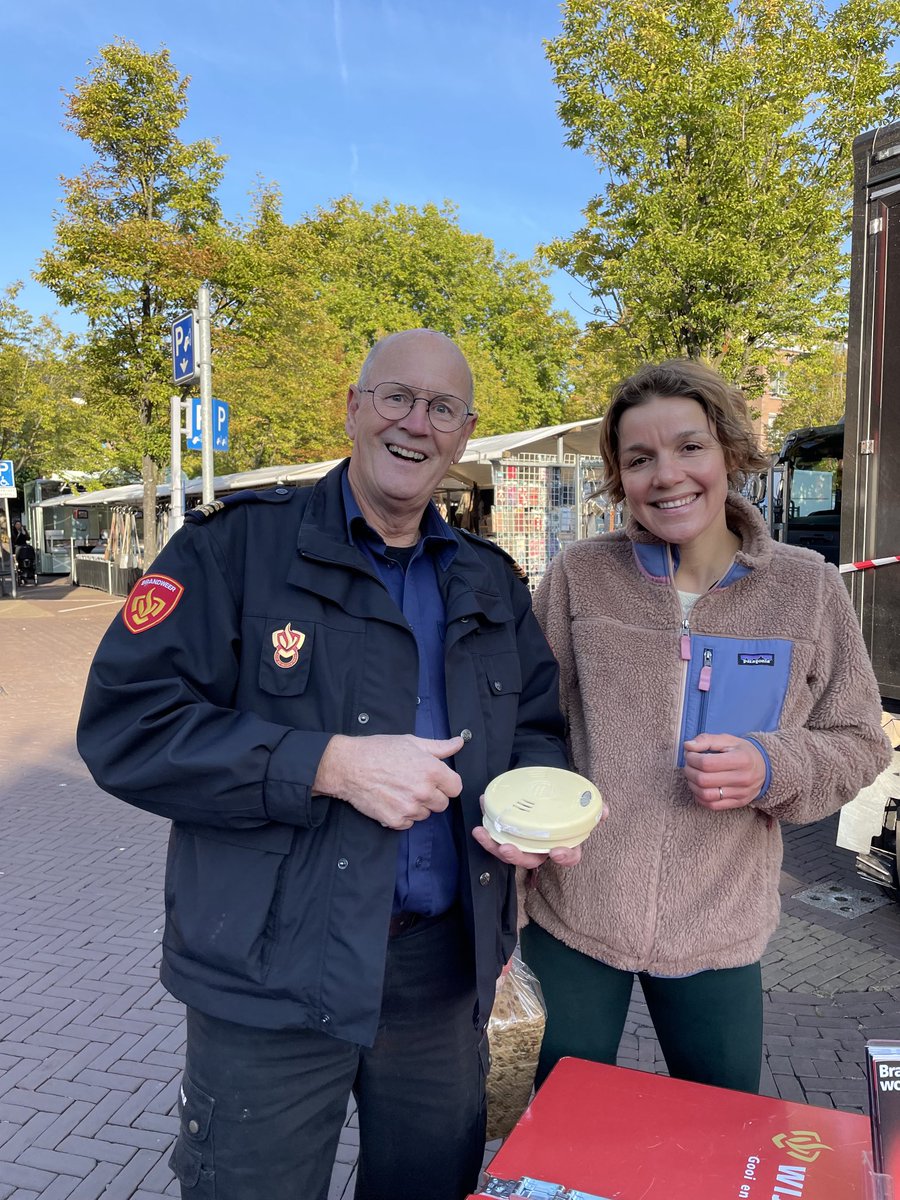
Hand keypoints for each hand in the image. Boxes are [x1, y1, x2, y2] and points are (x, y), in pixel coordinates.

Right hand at [314, 734, 463, 828]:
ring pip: (425, 814)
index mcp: (431, 770)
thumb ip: (439, 747)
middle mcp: (423, 791)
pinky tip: (391, 800)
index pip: (456, 788)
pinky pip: (408, 823)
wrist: (348, 766)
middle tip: (414, 784)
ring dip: (417, 806)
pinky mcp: (395, 820)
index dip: (446, 783)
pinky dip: (402, 815)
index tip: (436, 780)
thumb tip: (459, 742)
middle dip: (432, 796)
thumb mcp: (411, 742)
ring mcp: (409, 808)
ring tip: (400, 790)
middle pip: (442, 804)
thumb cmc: (378, 750)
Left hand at [469, 791, 605, 867]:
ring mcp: (524, 844)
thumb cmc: (567, 806)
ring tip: (481, 834)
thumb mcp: (582, 808)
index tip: (557, 852)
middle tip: (505, 848)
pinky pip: (497, 837)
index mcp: (564, 845)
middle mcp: (543, 849)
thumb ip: (593, 810)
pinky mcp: (509, 835)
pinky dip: (487, 830)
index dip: (564, 857)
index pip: (567, 857)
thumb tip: (604, 810)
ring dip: (493, 845)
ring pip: (509, 852)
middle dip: (517, 856)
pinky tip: (479, 820)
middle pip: (530, 859)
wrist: (551, 795)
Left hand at [682, 733, 766, 809]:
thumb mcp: (728, 740)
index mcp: (741, 759)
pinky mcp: (739, 803)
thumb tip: (688, 746)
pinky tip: (699, 788)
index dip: (692, 758)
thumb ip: (707, 740)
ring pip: (706, 795)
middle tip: (688, 765)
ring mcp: (741, 793)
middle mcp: (743, 778)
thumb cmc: (743, 752)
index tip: (690, 754)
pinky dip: (700, 797)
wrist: (765, 767)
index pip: (707, 763)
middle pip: (704, 780)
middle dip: (689, 771)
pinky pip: (712, 805)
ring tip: (692, 776)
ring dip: (692, 785)